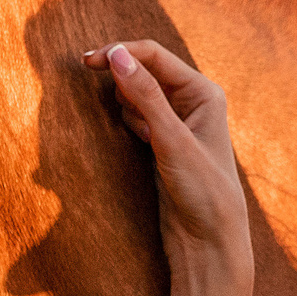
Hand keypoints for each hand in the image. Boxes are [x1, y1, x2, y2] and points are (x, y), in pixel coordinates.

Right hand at [83, 40, 250, 282]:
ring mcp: (177, 123)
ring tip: (135, 130)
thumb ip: (145, 96)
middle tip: (88, 79)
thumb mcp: (171, 140)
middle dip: (120, 76)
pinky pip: (137, 117)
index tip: (87, 62)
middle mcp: (193, 103)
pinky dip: (128, 122)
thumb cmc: (204, 192)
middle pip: (145, 70)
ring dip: (124, 102)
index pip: (155, 56)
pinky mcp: (163, 144)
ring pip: (138, 94)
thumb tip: (117, 54)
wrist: (209, 243)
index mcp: (204, 92)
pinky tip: (135, 140)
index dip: (120, 52)